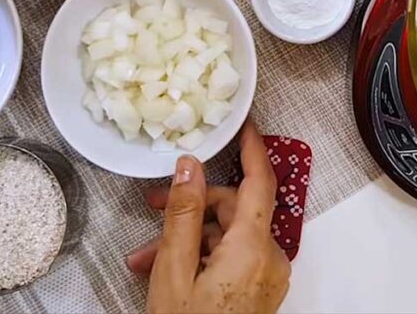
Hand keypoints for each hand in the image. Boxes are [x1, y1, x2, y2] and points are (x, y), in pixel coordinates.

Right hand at [126, 123, 290, 313]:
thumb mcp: (174, 270)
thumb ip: (183, 213)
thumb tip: (189, 166)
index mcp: (254, 247)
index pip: (260, 181)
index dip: (253, 148)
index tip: (244, 124)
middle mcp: (270, 259)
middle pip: (235, 211)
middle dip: (192, 208)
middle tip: (151, 208)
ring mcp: (267, 278)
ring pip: (228, 238)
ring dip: (188, 240)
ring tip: (145, 258)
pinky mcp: (259, 292)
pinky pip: (233, 259)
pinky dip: (202, 258)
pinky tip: (166, 271)